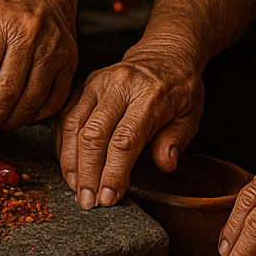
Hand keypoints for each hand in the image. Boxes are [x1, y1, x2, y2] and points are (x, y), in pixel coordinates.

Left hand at [0, 0, 77, 133]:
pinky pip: (54, 100)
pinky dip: (36, 116)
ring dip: (12, 120)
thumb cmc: (8, 12)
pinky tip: (22, 117)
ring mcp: (53, 50)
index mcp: (1, 24)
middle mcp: (29, 35)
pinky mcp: (70, 62)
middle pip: (7, 90)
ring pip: (31, 99)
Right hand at [55, 44, 203, 208]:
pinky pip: (65, 116)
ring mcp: (97, 83)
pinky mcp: (83, 84)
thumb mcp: (191, 114)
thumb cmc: (179, 88)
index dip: (114, 173)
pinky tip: (68, 166)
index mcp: (150, 95)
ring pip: (73, 125)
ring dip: (71, 162)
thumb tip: (164, 164)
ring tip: (75, 188)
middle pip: (94, 134)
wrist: (164, 53)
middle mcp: (119, 85)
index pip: (125, 140)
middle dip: (88, 173)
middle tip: (88, 202)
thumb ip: (177, 140)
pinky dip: (63, 144)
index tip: (109, 198)